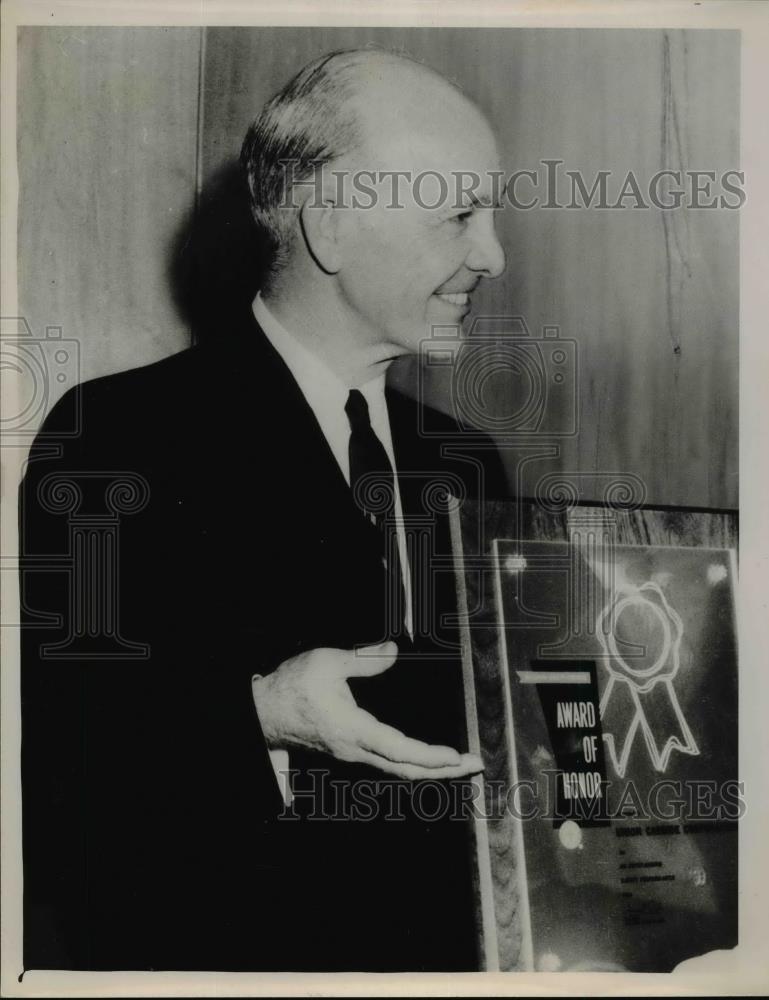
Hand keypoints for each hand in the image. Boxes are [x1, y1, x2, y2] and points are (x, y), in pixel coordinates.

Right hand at [251, 641, 483, 779]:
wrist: (262, 713)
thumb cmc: (291, 688)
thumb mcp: (327, 662)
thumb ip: (364, 658)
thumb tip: (393, 651)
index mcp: (353, 730)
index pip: (401, 750)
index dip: (432, 756)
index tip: (457, 757)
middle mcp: (355, 749)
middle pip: (406, 769)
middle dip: (444, 770)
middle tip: (475, 765)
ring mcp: (352, 754)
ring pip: (398, 769)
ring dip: (431, 768)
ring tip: (459, 763)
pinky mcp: (349, 751)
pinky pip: (388, 764)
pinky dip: (413, 763)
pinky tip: (426, 759)